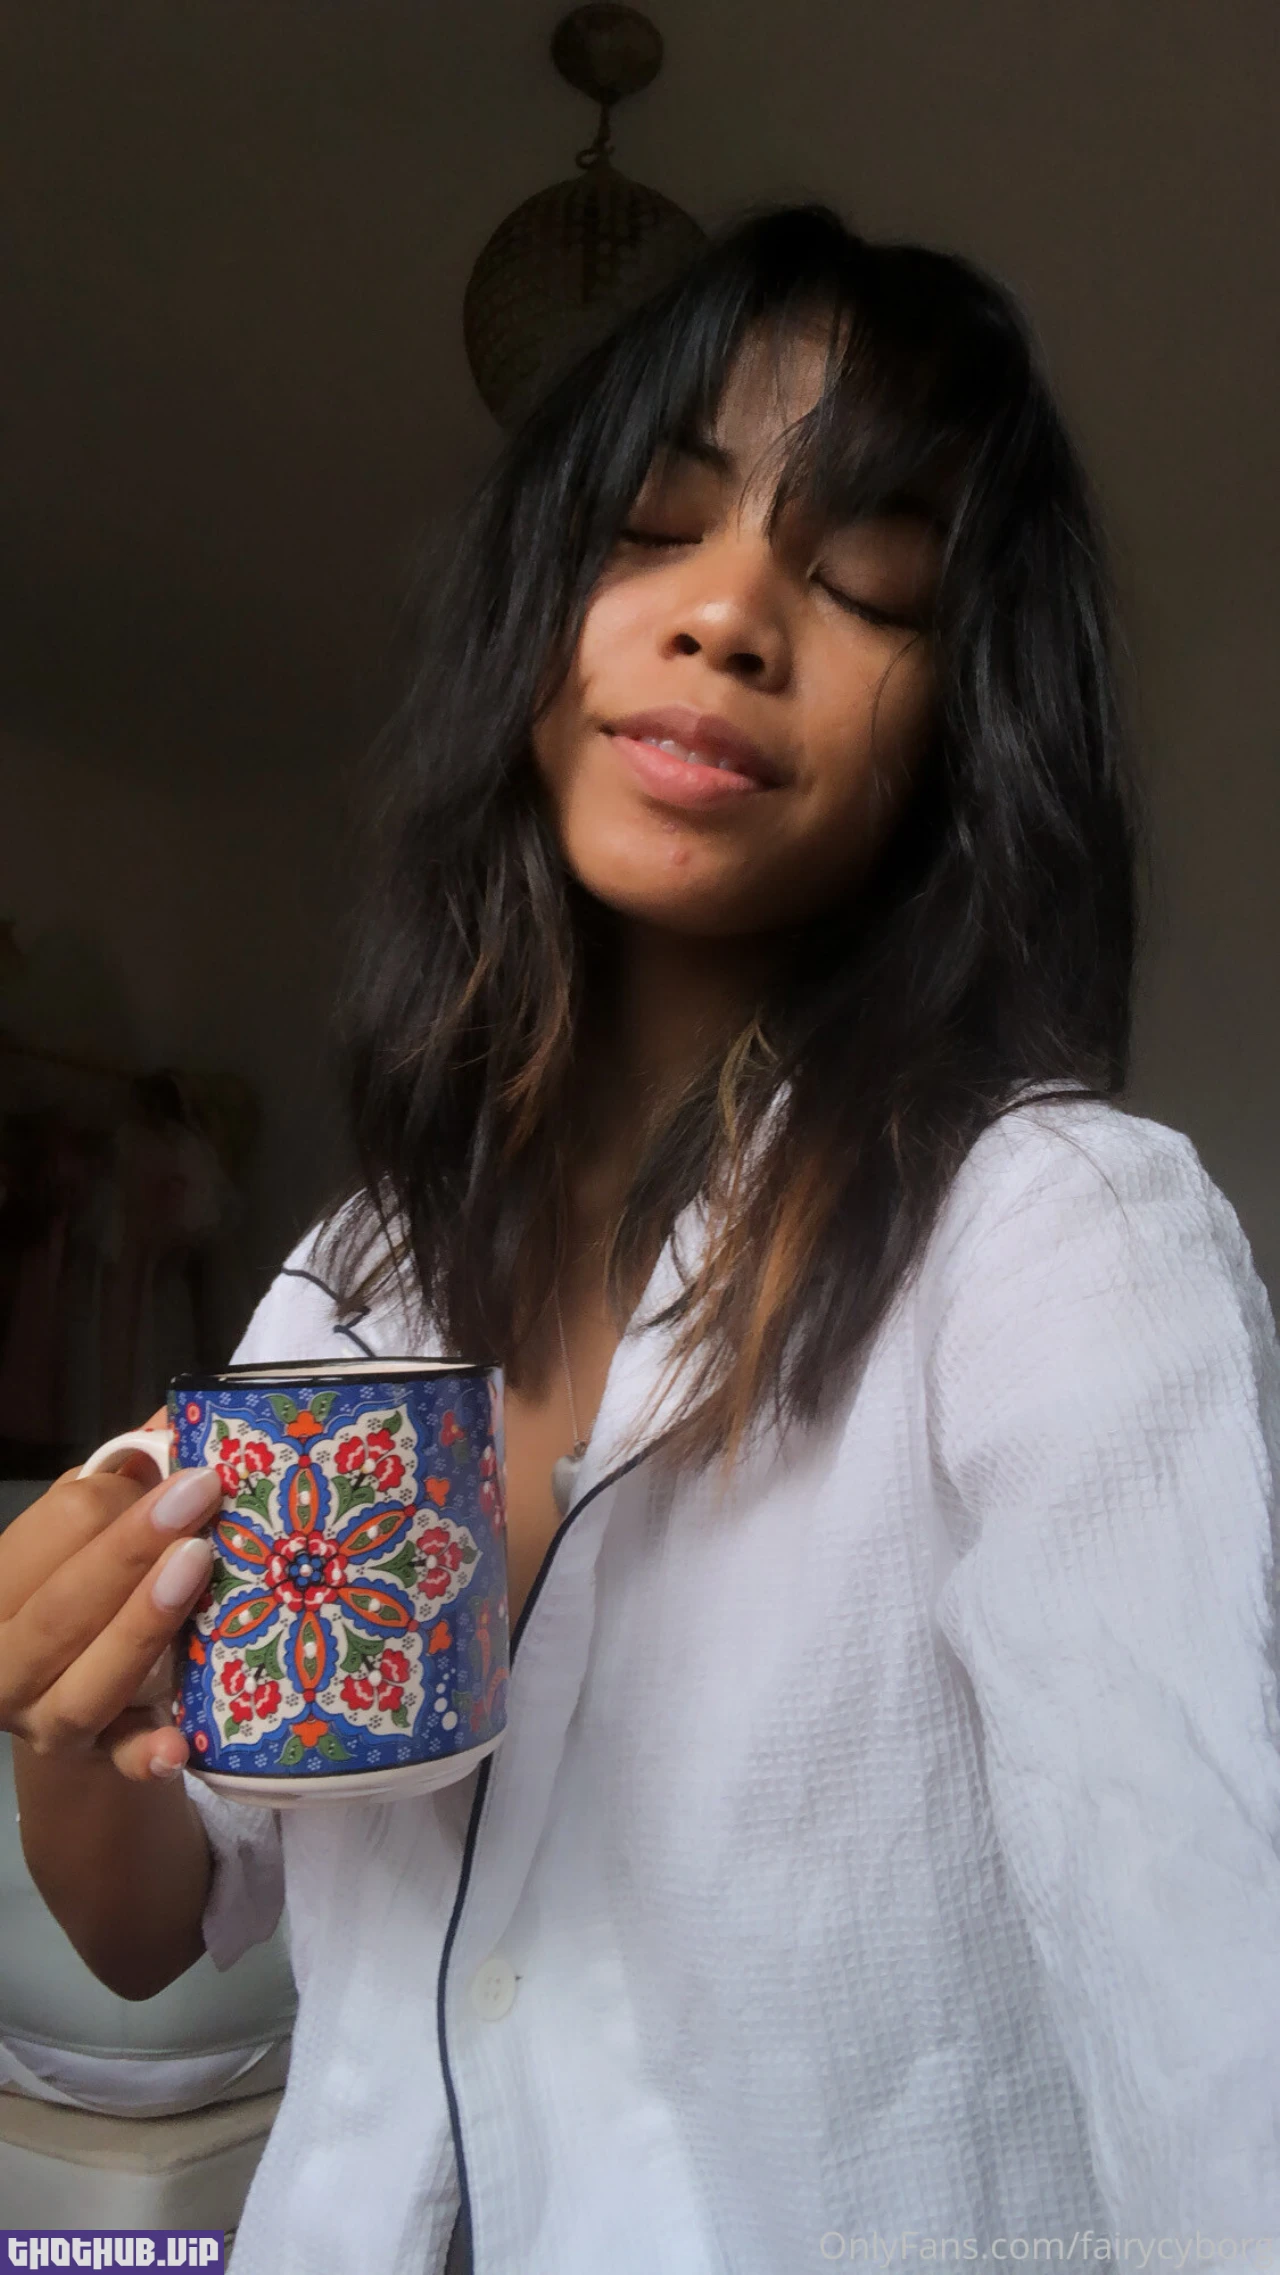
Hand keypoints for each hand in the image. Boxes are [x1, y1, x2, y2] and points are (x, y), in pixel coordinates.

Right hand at [0, 1416, 220, 1782]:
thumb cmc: (81, 1592)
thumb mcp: (84, 1534)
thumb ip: (121, 1481)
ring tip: (199, 1566)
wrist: (68, 1699)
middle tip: (203, 1493)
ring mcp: (45, 1720)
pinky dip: (144, 1755)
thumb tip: (177, 1413)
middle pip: (63, 1608)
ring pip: (87, 1683)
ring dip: (142, 1624)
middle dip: (132, 1549)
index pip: (50, 1531)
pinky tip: (177, 1744)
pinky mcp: (95, 1760)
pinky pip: (119, 1762)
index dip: (118, 1500)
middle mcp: (4, 1661)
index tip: (186, 1469)